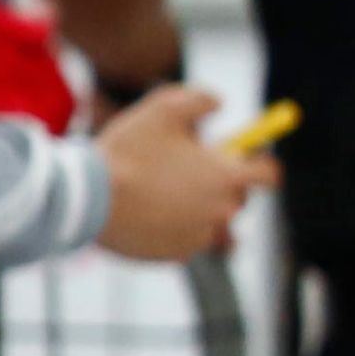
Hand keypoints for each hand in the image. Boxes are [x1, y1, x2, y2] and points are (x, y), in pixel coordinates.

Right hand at [93, 84, 274, 261]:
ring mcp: (200, 237)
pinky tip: (150, 214)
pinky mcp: (176, 255)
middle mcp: (222, 211)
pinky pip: (187, 240)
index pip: (269, 175)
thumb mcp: (165, 107)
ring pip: (213, 222)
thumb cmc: (127, 151)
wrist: (85, 199)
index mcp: (228, 178)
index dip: (261, 163)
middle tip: (190, 171)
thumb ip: (201, 100)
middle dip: (222, 184)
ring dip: (200, 210)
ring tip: (168, 196)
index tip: (245, 158)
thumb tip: (219, 104)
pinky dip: (176, 229)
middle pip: (239, 199)